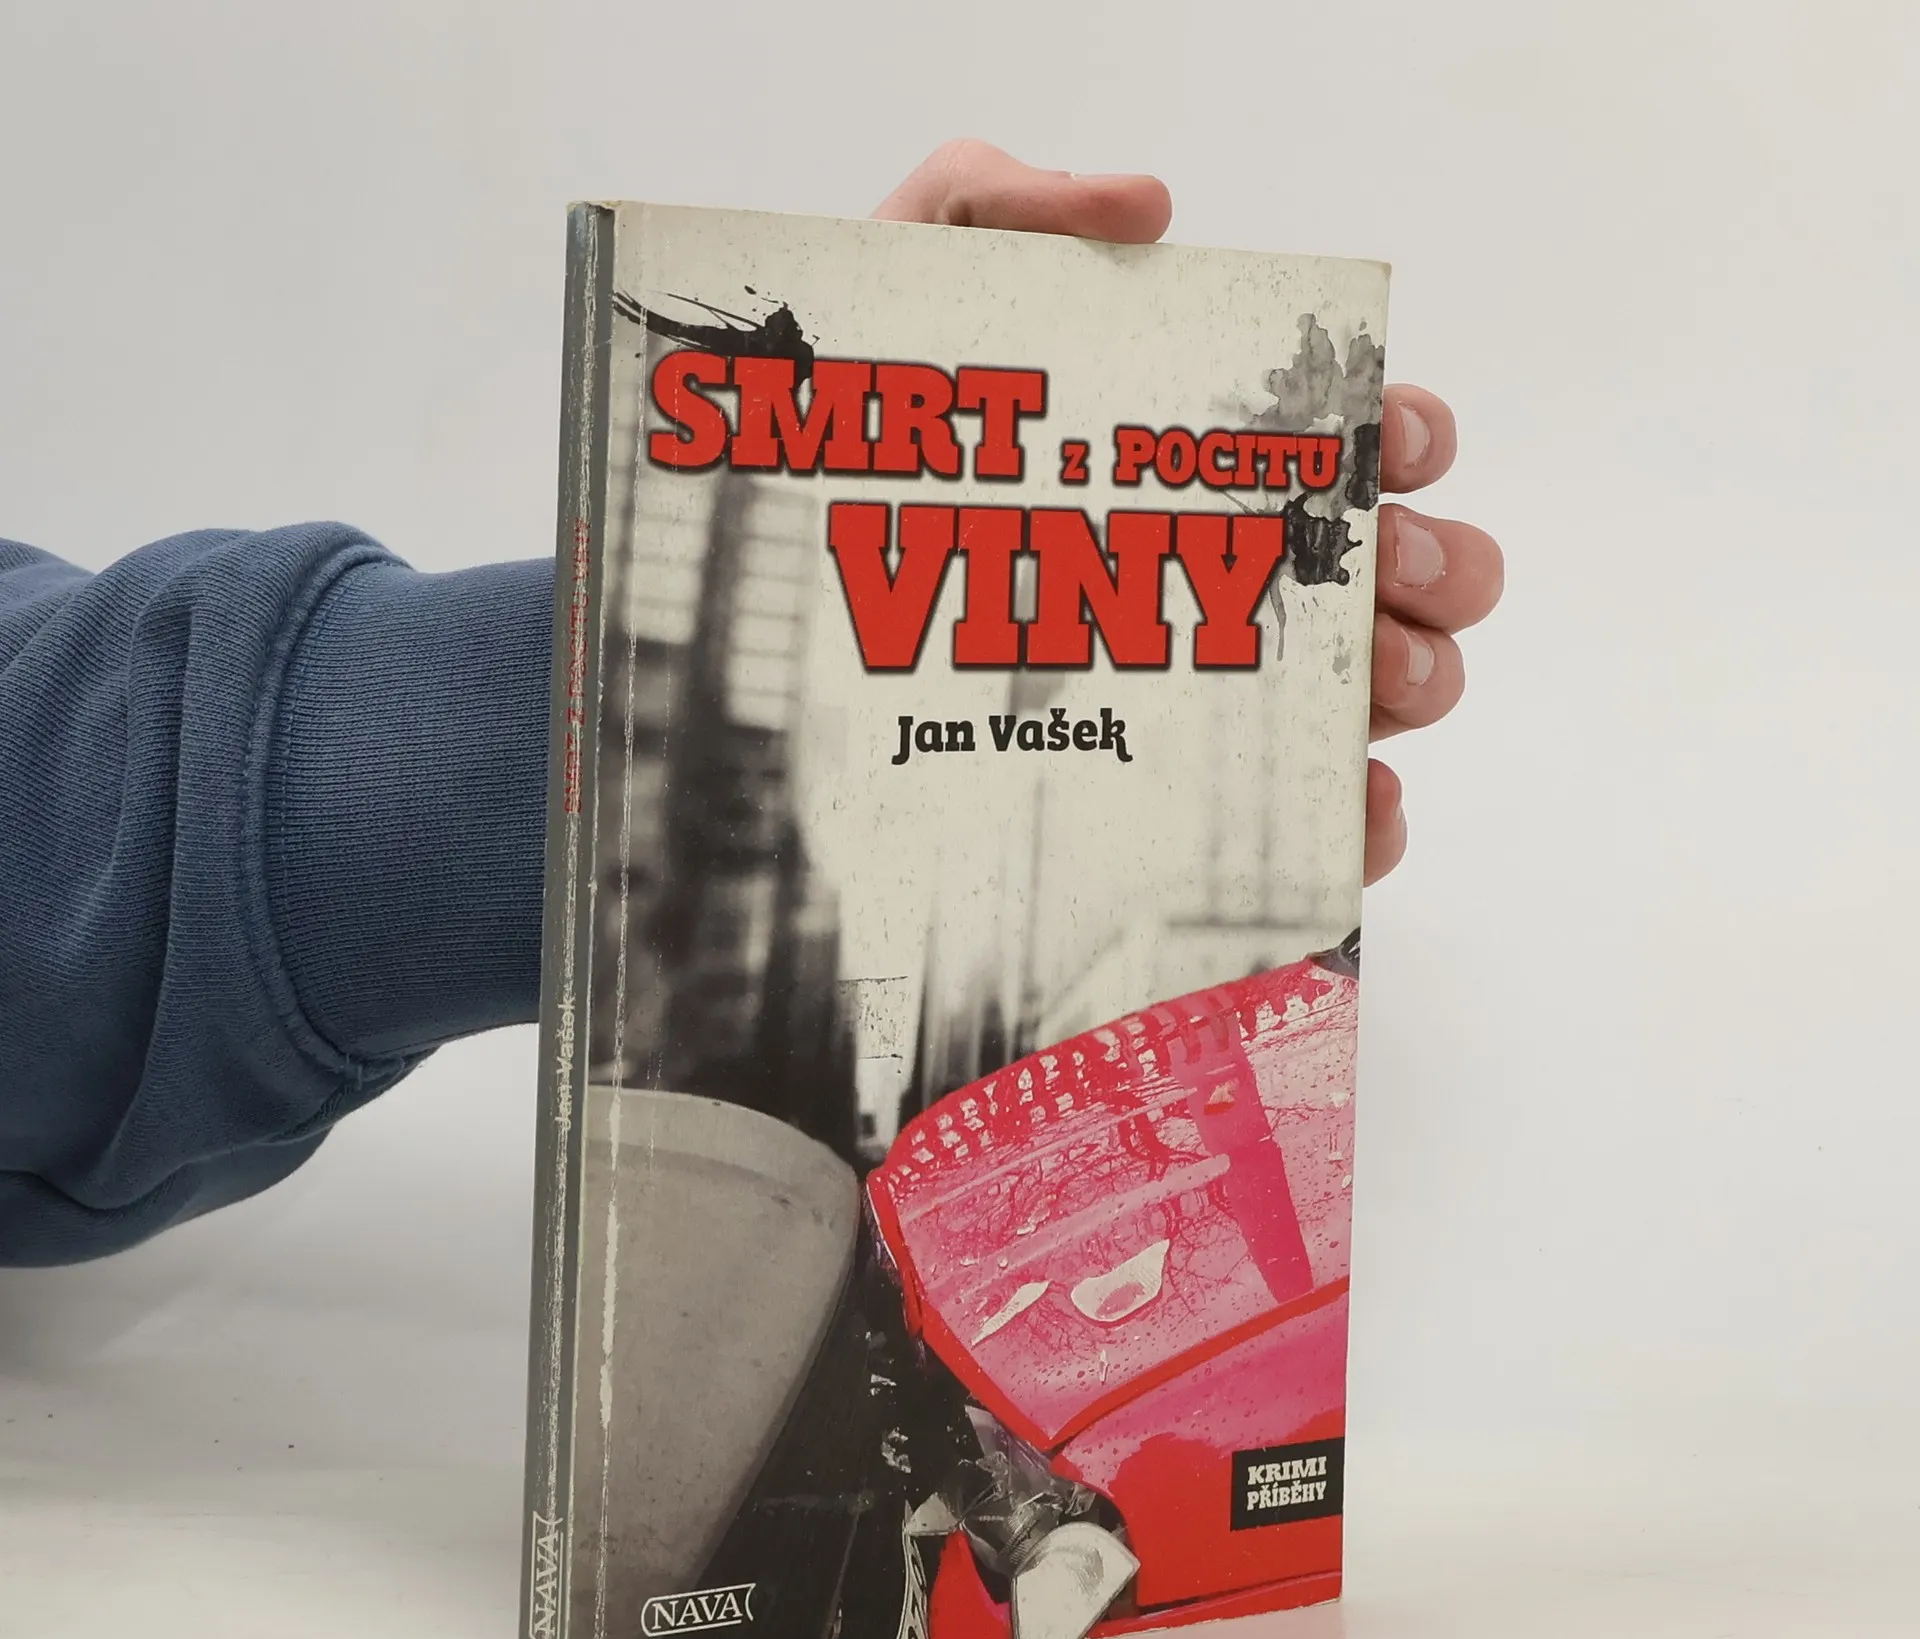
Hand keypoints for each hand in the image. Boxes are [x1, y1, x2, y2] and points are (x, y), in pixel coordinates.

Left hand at [874, 140, 1503, 884]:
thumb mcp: (897, 298)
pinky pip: (1311, 826)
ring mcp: (1213, 693)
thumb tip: (1146, 204)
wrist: (758, 602)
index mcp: (1198, 458)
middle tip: (1384, 564)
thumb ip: (1000, 204)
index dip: (1403, 433)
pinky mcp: (1181, 805)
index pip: (1349, 439)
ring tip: (1374, 681)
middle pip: (1401, 569)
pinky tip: (1355, 804)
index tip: (1386, 443)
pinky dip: (1362, 822)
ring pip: (1383, 693)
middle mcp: (1228, 572)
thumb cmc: (839, 456)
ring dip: (1415, 679)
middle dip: (1435, 562)